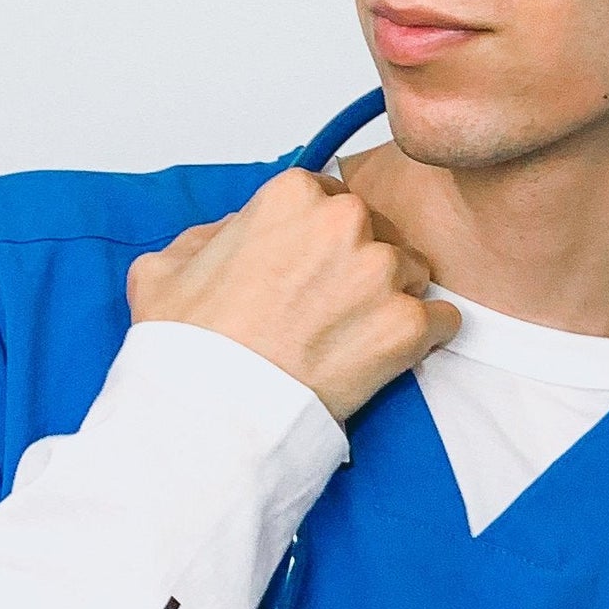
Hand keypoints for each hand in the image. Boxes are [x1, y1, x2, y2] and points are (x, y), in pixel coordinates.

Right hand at [125, 170, 460, 421]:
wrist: (214, 413)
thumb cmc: (191, 348)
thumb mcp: (165, 267)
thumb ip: (207, 235)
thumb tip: (233, 233)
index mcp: (294, 195)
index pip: (332, 199)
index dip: (322, 239)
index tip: (310, 270)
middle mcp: (346, 222)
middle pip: (378, 234)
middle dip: (361, 268)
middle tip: (329, 311)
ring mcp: (382, 274)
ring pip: (413, 274)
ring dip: (392, 301)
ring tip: (352, 338)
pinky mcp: (408, 326)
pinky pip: (443, 321)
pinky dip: (425, 339)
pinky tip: (387, 357)